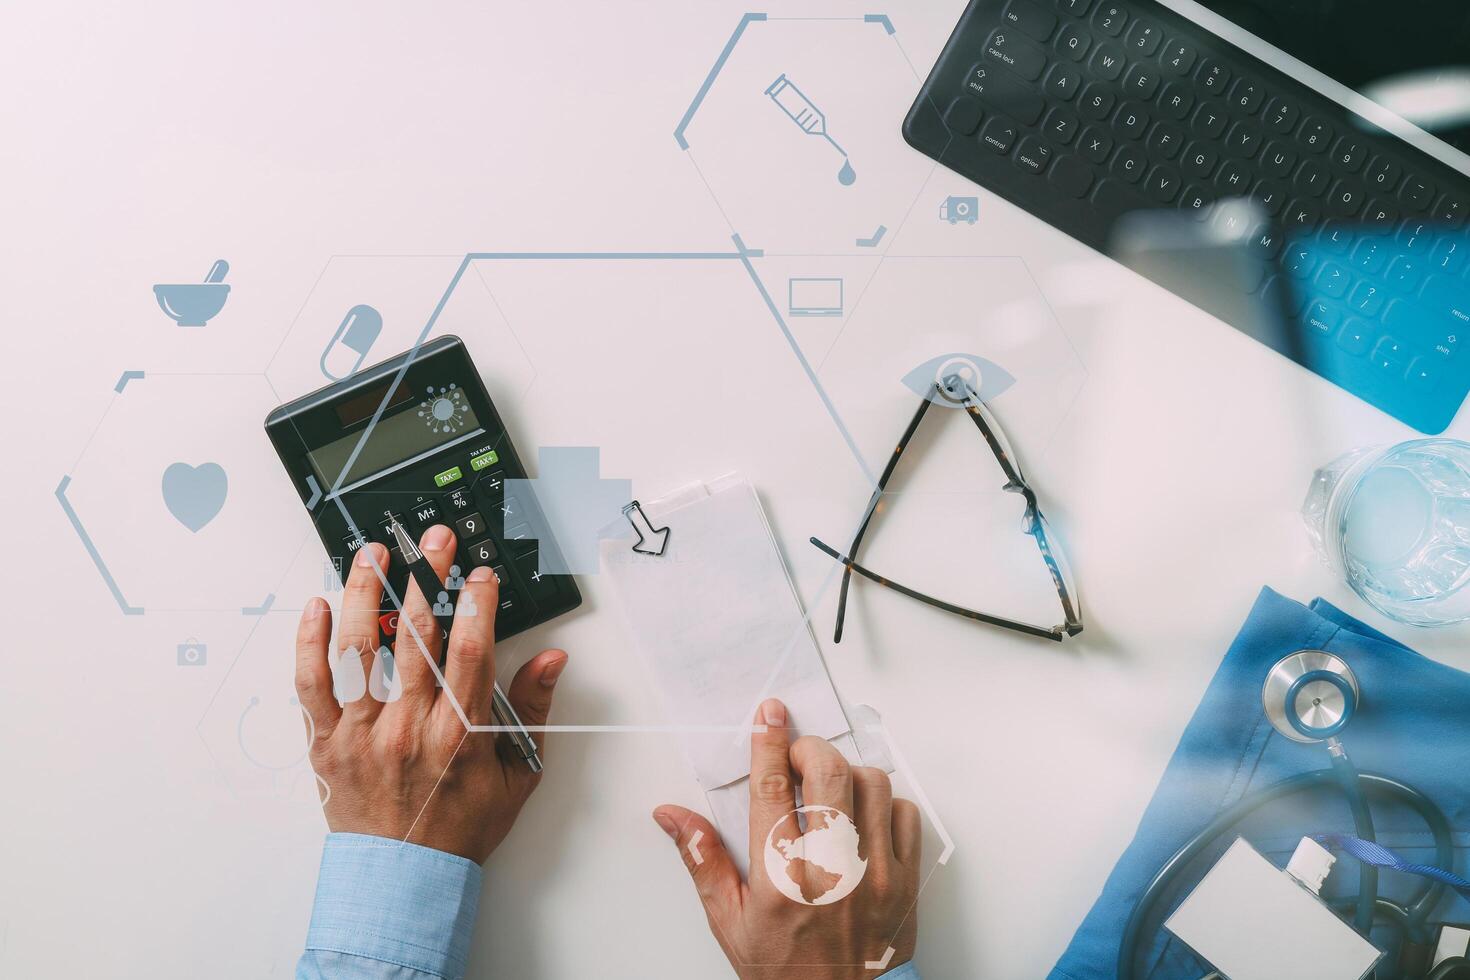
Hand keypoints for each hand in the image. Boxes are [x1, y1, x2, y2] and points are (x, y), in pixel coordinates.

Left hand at [293, 525, 567, 863]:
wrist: (405, 879)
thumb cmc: (460, 827)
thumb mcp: (519, 772)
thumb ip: (532, 709)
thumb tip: (550, 659)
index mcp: (460, 733)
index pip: (473, 650)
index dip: (480, 603)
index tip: (482, 573)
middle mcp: (410, 726)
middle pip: (417, 635)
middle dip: (426, 576)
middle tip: (432, 538)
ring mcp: (363, 732)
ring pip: (360, 649)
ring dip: (365, 593)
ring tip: (372, 553)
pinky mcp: (327, 742)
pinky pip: (311, 685)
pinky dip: (310, 643)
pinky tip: (316, 606)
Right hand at [653, 699, 920, 979]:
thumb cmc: (786, 971)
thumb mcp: (730, 922)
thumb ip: (702, 860)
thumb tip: (672, 815)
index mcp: (781, 879)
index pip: (773, 788)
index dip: (768, 742)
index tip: (769, 716)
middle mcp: (831, 870)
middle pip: (830, 771)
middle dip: (810, 747)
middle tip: (797, 753)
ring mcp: (876, 872)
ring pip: (872, 783)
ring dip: (848, 773)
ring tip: (830, 789)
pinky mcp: (906, 879)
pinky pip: (906, 814)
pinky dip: (886, 803)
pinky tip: (863, 817)